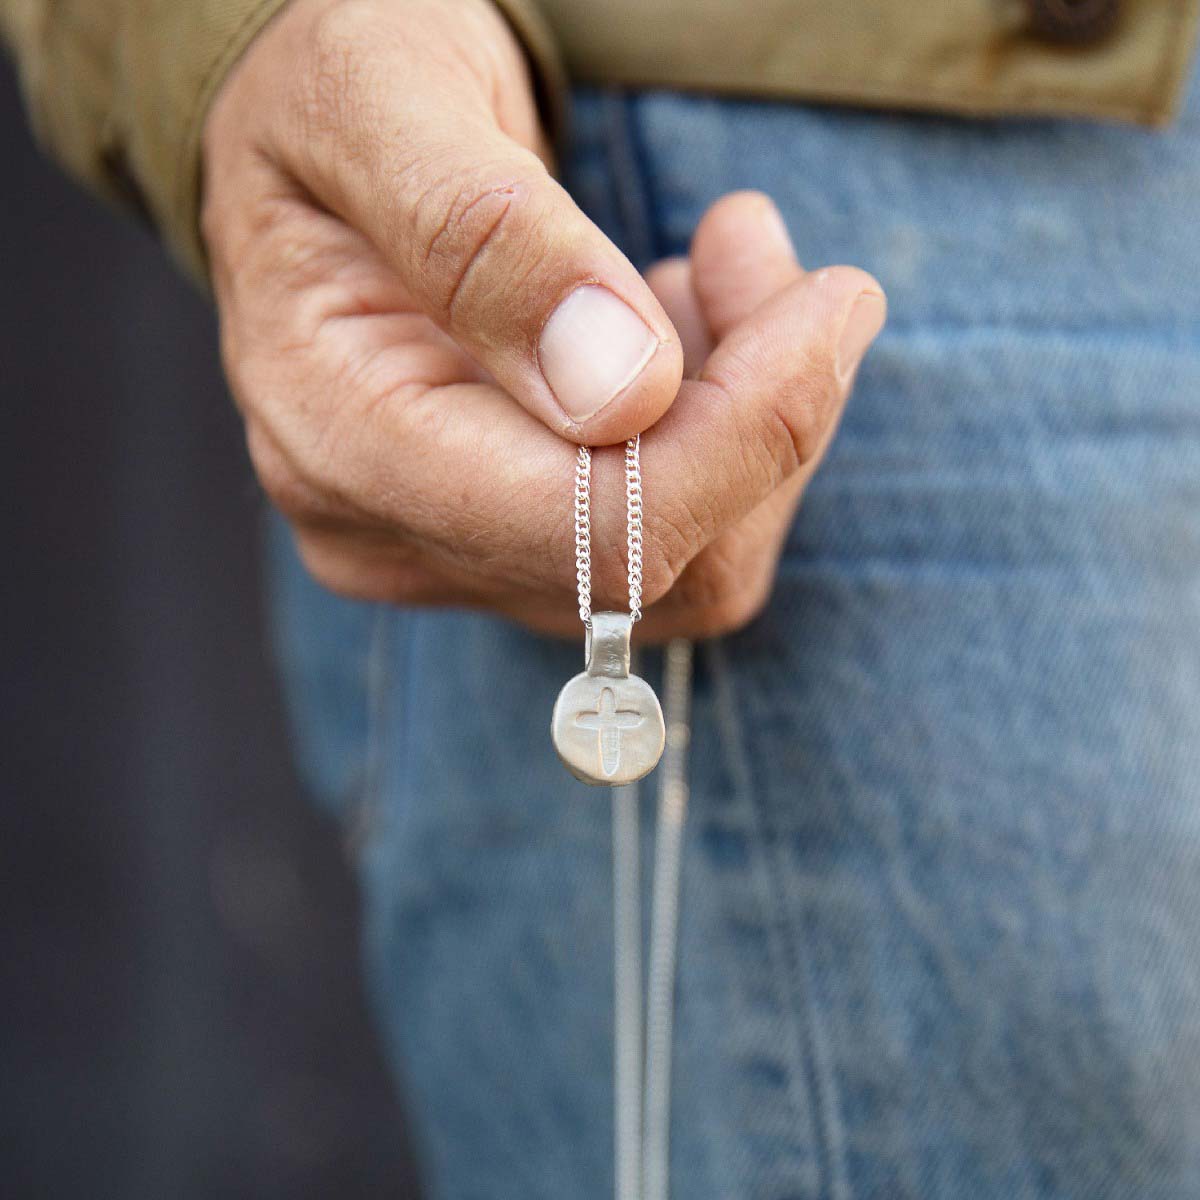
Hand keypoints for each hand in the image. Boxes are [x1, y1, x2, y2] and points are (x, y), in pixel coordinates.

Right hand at [202, 0, 885, 638]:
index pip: (586, 530)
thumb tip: (621, 392)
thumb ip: (487, 239)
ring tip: (722, 266)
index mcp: (341, 438)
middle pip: (656, 566)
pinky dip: (725, 440)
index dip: (742, 439)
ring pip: (690, 572)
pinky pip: (678, 544)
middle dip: (761, 415)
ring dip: (752, 424)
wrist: (314, 142)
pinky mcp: (511, 544)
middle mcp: (387, 531)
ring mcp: (450, 552)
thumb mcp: (385, 96)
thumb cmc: (335, 90)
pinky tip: (686, 327)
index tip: (828, 302)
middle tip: (760, 250)